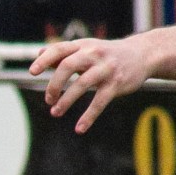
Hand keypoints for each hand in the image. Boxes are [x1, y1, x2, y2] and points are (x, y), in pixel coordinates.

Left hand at [29, 30, 158, 133]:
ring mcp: (105, 69)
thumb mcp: (88, 48)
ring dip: (66, 100)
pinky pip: (100, 101)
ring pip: (82, 84)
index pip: (59, 49)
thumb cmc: (108, 54)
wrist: (143, 54)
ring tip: (55, 112)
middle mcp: (93, 54)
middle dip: (54, 84)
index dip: (44, 60)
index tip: (32, 72)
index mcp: (83, 46)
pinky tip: (79, 128)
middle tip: (48, 100)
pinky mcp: (116, 83)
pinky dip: (89, 116)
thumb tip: (39, 56)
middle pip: (68, 65)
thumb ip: (65, 53)